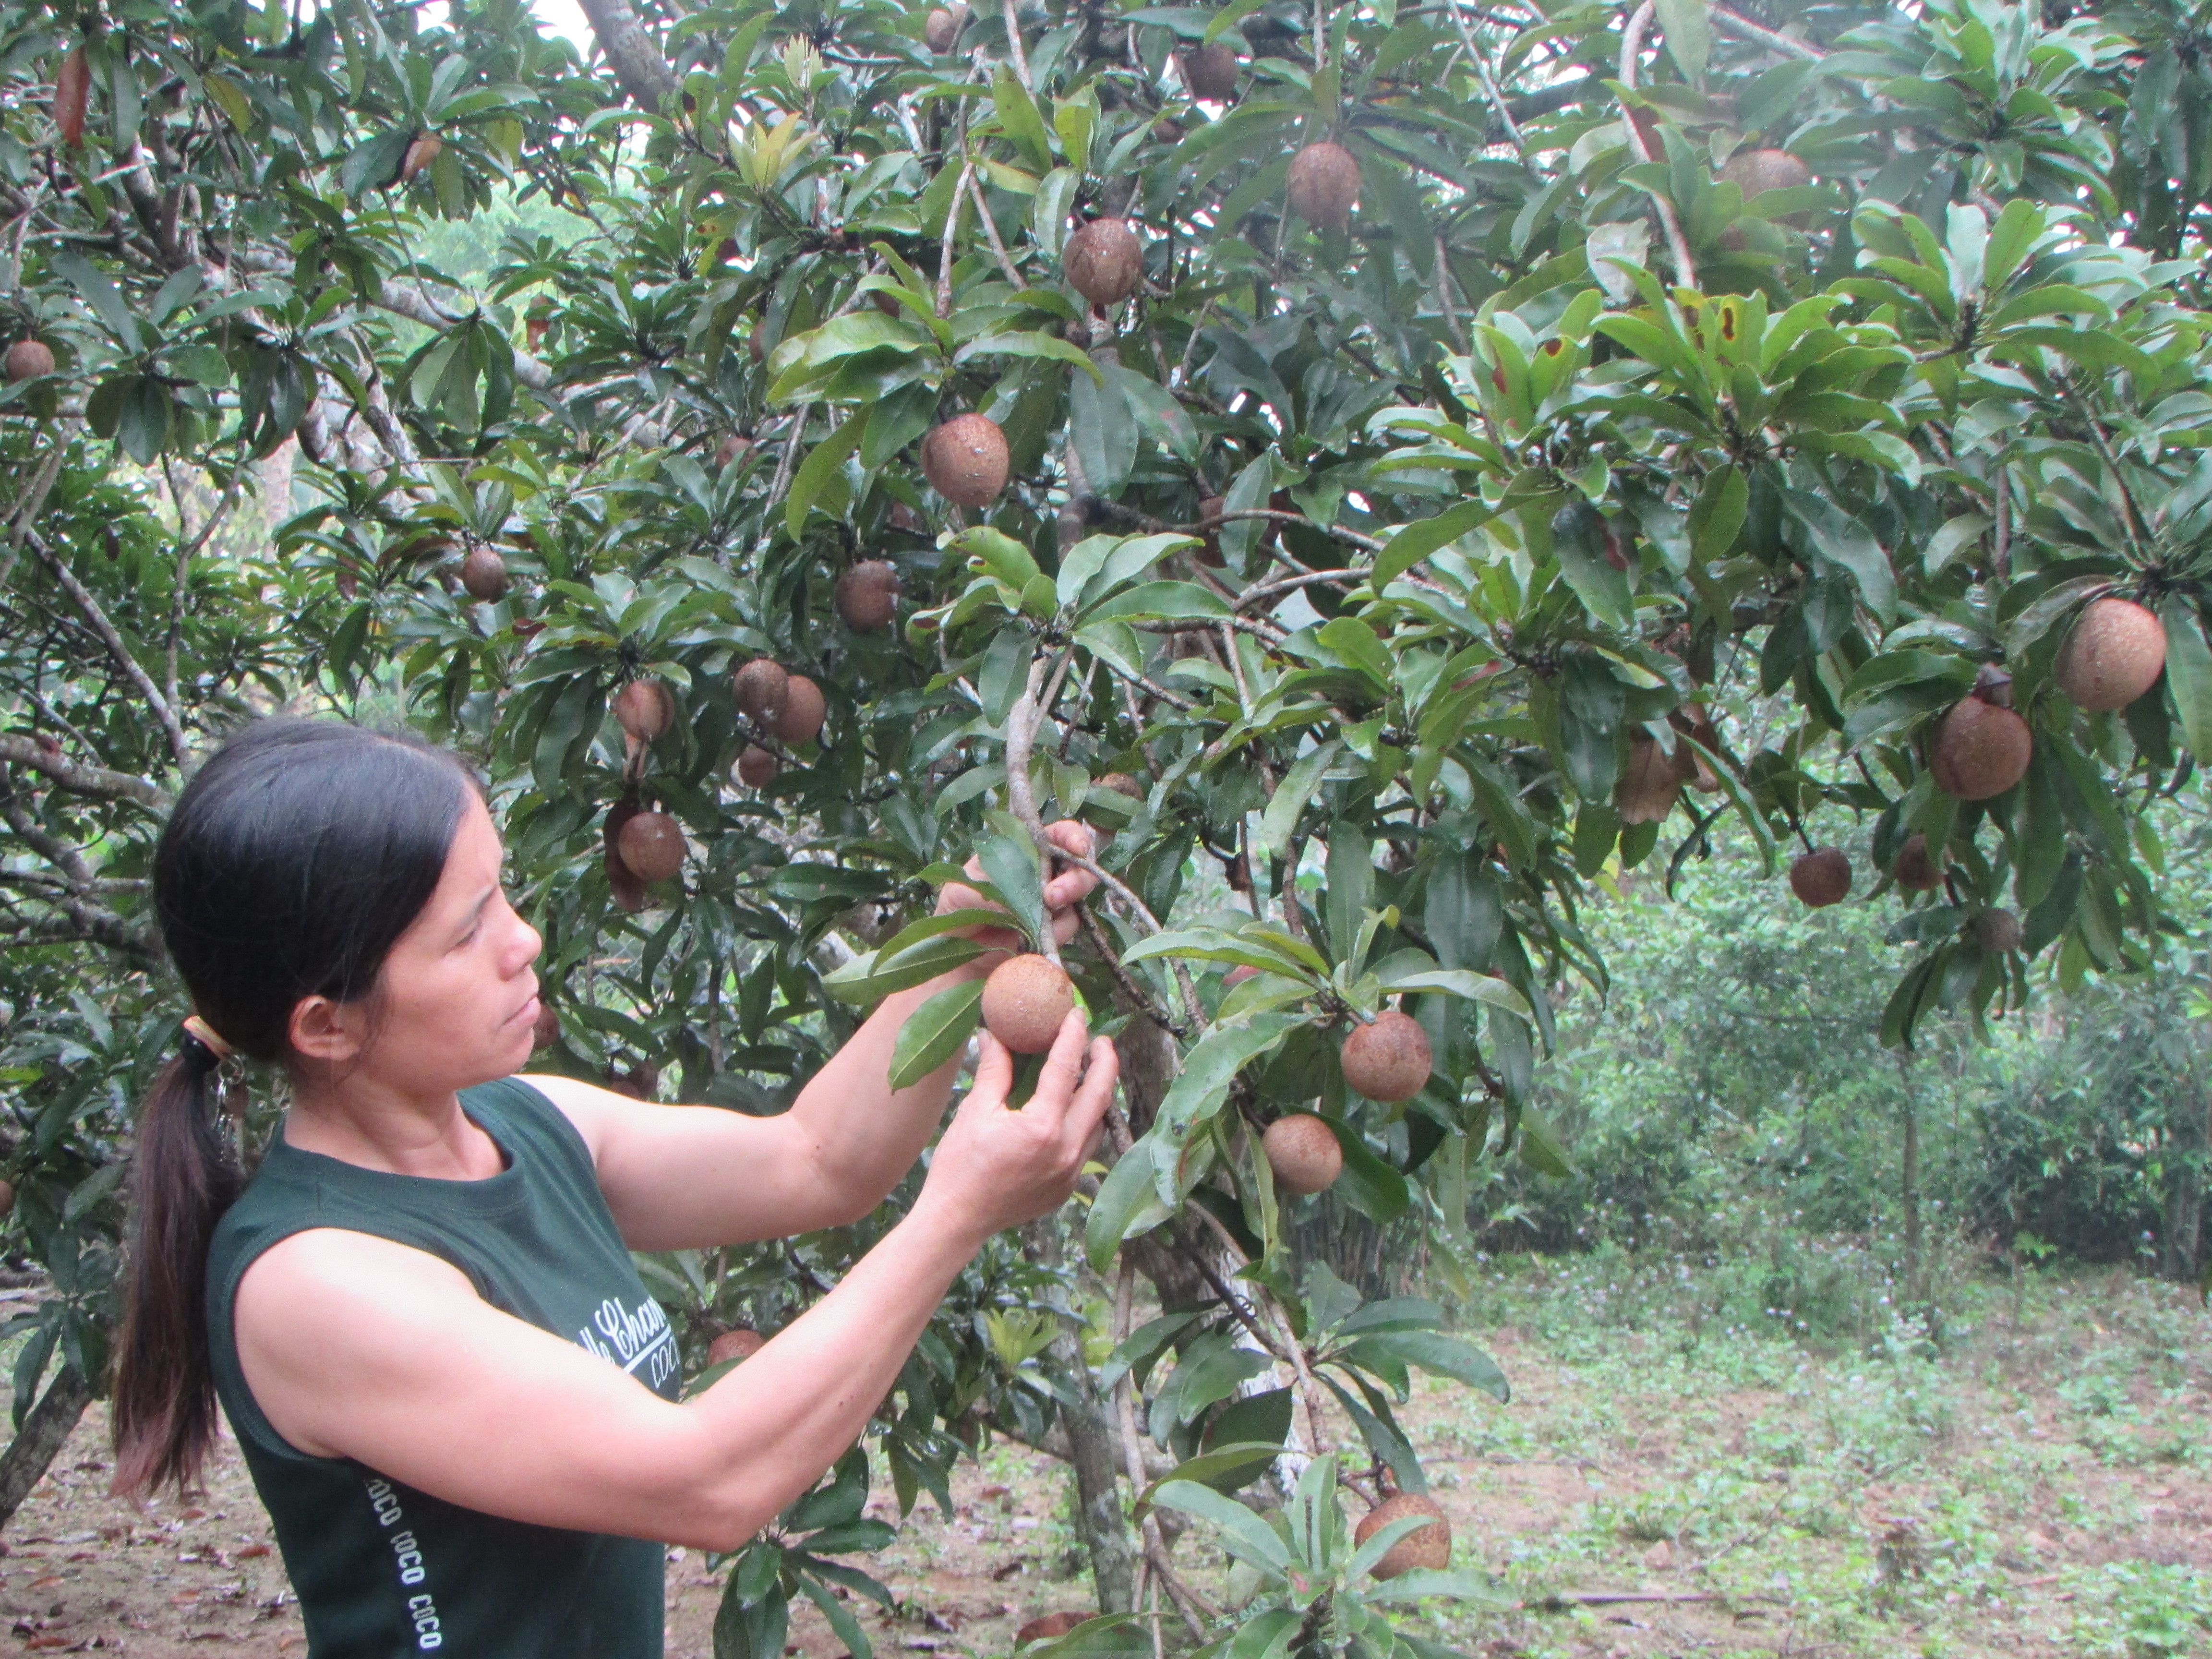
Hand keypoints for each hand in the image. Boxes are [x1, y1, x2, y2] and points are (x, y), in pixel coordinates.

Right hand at [920, 1013, 1118, 1241]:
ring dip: (1097, 1096)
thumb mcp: (975, 1111)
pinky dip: (1084, 1125)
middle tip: (1100, 1041)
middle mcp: (1067, 1150)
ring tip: (1088, 1074)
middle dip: (1105, 1062)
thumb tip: (994, 1034)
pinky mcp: (1067, 1189)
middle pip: (1101, 1095)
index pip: (1066, 1068)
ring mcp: (1071, 1173)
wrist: (958, 1220)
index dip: (1073, 1036)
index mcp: (1042, 1127)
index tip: (1077, 1015)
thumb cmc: (960, 1165)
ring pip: (1098, 1124)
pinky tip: (1071, 1114)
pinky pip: (1087, 1149)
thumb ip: (994, 1070)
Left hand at [934, 820, 1100, 955]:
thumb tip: (1028, 889)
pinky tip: (1036, 934)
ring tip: (1048, 907)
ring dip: (1069, 900)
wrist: (956, 953)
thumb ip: (996, 884)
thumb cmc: (957, 909)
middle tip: (1055, 894)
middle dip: (1076, 876)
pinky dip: (1057, 929)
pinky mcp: (1052, 930)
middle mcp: (1041, 874)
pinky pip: (1067, 926)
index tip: (1078, 848)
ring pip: (1078, 896)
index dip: (1072, 836)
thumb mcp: (965, 888)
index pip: (1056, 836)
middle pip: (1078, 865)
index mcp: (1022, 852)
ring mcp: (1049, 903)